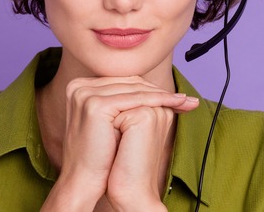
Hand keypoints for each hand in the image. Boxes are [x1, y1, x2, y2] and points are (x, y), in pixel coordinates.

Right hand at [41, 76, 197, 210]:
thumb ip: (123, 102)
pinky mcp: (95, 104)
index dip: (151, 89)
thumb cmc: (99, 156)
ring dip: (163, 95)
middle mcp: (78, 86)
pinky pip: (134, 99)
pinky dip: (157, 100)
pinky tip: (174, 105)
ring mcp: (85, 94)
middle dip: (160, 92)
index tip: (176, 98)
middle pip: (129, 83)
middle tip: (185, 99)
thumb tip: (152, 91)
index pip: (123, 82)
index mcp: (79, 87)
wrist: (83, 181)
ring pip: (133, 89)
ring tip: (184, 102)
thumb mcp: (110, 123)